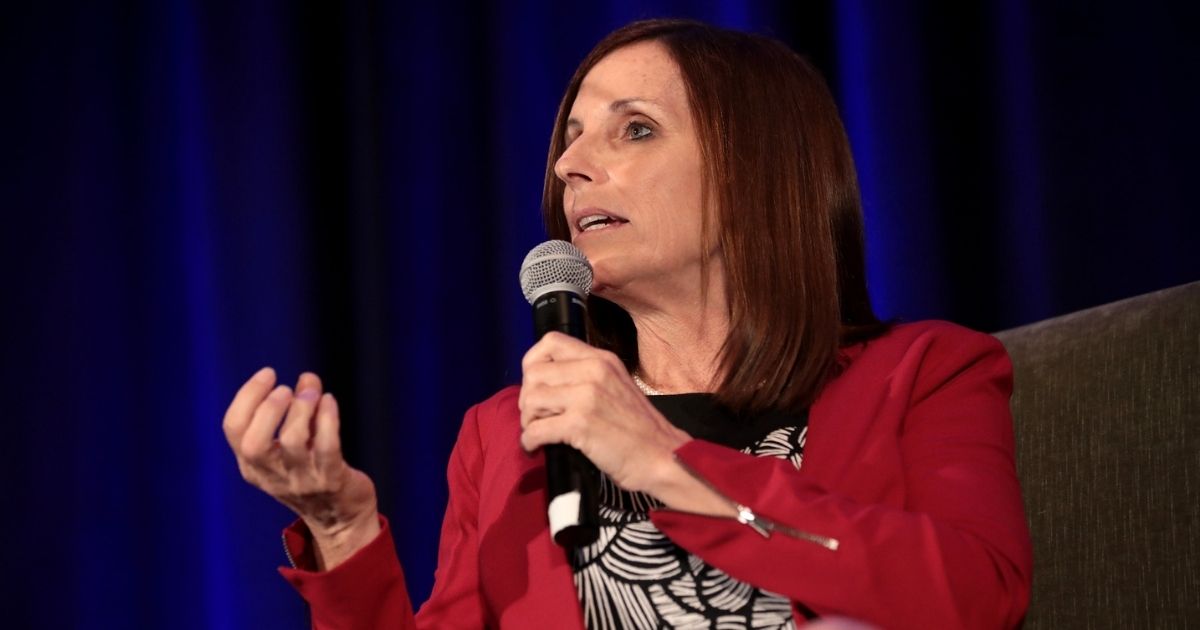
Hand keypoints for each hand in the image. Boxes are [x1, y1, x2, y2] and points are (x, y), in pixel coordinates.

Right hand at [223, 367, 379, 569]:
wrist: (341, 520)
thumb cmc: (312, 473)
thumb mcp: (292, 447)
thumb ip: (297, 411)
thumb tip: (307, 378)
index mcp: (253, 466)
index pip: (233, 429)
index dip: (248, 396)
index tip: (269, 374)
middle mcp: (272, 475)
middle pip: (254, 442)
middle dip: (268, 408)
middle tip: (287, 389)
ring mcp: (302, 480)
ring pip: (293, 441)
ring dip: (303, 408)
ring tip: (314, 393)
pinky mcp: (331, 481)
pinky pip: (327, 447)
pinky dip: (327, 419)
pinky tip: (329, 402)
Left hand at [518, 332, 691, 494]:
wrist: (664, 457)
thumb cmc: (641, 429)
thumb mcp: (618, 386)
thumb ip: (588, 377)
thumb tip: (549, 384)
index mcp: (602, 359)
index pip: (551, 341)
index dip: (533, 363)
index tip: (535, 385)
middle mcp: (594, 371)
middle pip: (534, 372)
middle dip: (528, 398)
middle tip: (536, 417)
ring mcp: (587, 396)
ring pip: (532, 399)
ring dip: (528, 420)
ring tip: (538, 432)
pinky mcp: (581, 424)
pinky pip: (536, 429)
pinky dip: (529, 441)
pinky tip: (536, 447)